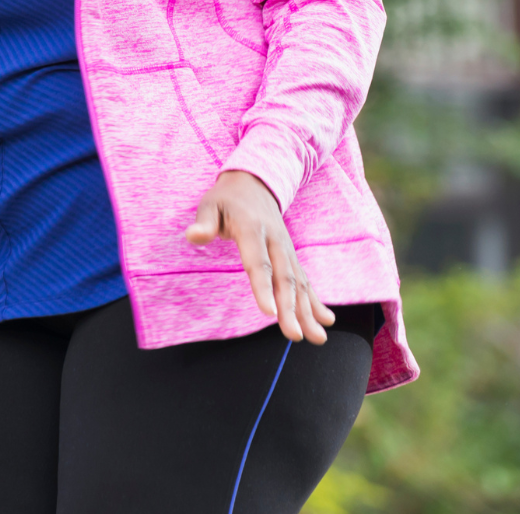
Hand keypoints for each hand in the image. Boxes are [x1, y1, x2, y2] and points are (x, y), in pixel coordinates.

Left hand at [186, 170, 334, 343]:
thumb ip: (205, 221)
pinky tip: (326, 321)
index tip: (269, 312)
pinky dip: (316, 301)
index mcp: (253, 229)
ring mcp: (287, 249)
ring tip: (317, 338)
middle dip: (290, 309)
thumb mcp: (211, 204)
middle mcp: (276, 241)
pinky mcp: (292, 256)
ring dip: (308, 312)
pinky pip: (305, 280)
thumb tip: (193, 235)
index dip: (264, 287)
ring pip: (299, 283)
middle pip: (284, 278)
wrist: (255, 182)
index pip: (259, 263)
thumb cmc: (227, 198)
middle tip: (294, 336)